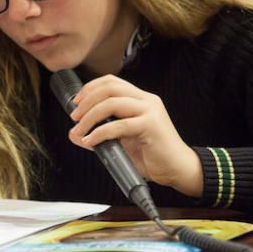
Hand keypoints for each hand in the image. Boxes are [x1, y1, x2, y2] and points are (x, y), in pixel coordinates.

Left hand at [67, 75, 202, 197]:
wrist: (178, 169)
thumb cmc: (153, 155)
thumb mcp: (122, 141)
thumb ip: (100, 133)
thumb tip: (74, 134)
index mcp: (141, 99)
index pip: (112, 82)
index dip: (90, 88)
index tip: (76, 102)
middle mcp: (146, 100)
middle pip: (110, 88)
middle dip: (87, 100)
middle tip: (75, 117)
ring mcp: (150, 111)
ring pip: (112, 103)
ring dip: (90, 116)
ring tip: (80, 130)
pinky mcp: (151, 125)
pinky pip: (119, 125)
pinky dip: (100, 133)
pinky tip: (91, 141)